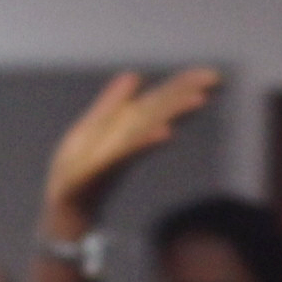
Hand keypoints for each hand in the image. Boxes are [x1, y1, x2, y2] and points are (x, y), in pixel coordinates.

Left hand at [42, 67, 219, 239]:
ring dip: (172, 112)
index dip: (182, 84)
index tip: (211, 74)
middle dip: (184, 92)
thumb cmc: (79, 170)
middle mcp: (126, 137)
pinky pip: (125, 152)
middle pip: (158, 109)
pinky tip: (166, 132)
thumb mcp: (91, 128)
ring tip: (198, 99)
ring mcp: (115, 153)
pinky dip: (146, 141)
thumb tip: (134, 75)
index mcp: (124, 126)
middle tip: (214, 78)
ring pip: (147, 126)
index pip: (158, 100)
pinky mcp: (99, 169)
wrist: (66, 206)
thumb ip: (112, 103)